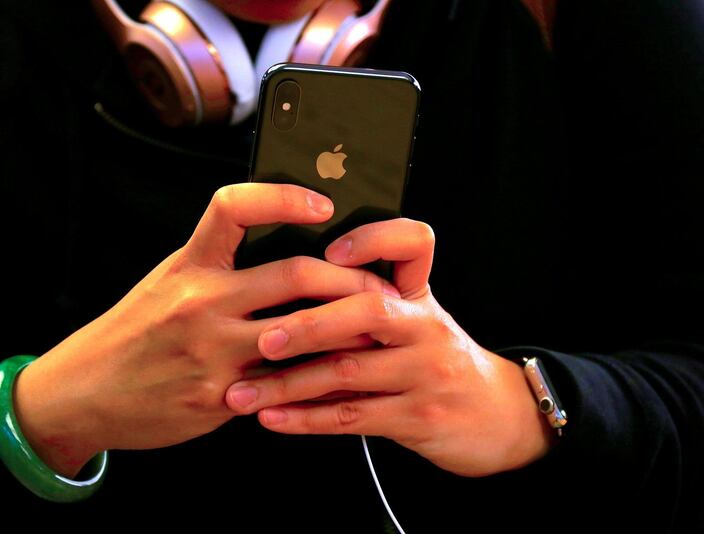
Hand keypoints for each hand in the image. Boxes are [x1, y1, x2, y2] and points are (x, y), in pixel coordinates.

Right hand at [11, 184, 398, 477]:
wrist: (85, 391)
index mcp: (188, 264)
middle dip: (347, 279)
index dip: (284, 197)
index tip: (322, 205)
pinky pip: (285, 382)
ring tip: (373, 328)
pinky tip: (337, 372)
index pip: (235, 207)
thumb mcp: (167, 282)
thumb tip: (280, 247)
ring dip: (345, 331)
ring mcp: (212, 350)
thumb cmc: (134, 332)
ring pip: (302, 332)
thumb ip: (218, 264)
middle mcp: (200, 300)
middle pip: (294, 273)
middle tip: (375, 285)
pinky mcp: (221, 395)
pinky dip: (316, 375)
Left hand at [225, 218, 556, 477]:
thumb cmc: (438, 360)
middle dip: (310, 323)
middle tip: (264, 337)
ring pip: (348, 372)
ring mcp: (425, 373)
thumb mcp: (419, 320)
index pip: (412, 244)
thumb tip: (292, 289)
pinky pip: (353, 417)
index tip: (329, 251)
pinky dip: (307, 419)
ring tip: (243, 392)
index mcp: (419, 296)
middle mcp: (425, 327)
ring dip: (289, 384)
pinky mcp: (419, 417)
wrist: (497, 416)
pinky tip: (272, 418)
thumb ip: (370, 302)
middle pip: (368, 310)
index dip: (374, 239)